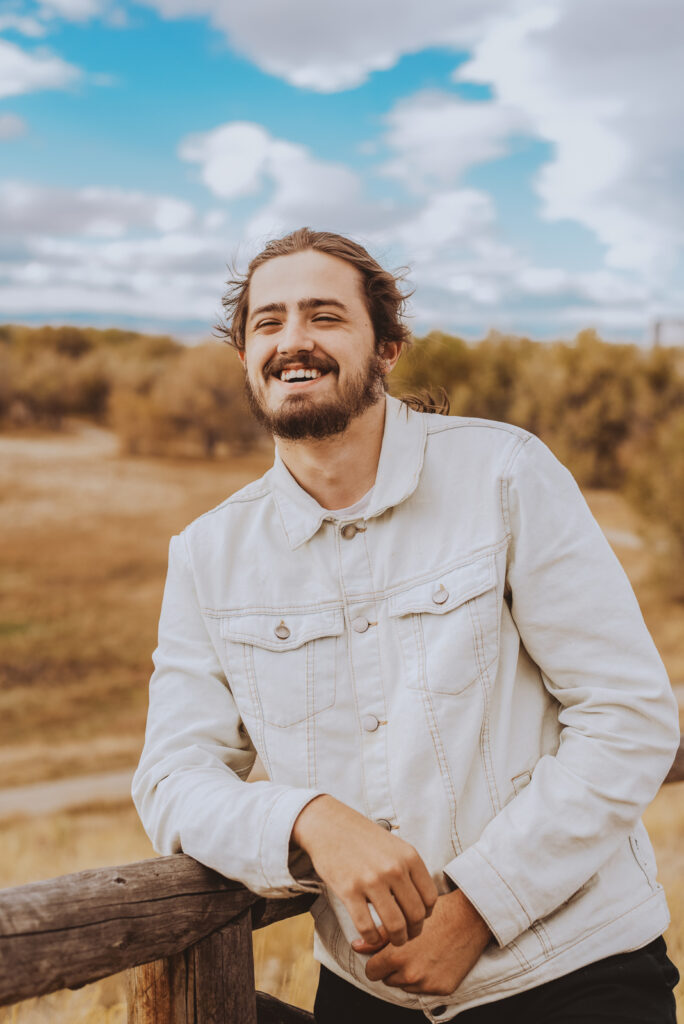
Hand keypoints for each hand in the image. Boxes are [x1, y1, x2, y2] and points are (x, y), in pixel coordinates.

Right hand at [291, 795, 437, 946]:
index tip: (418, 920)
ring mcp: (371, 880)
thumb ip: (409, 870)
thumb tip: (421, 905)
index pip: (430, 898)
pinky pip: (366, 926)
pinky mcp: (349, 891)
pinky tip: (369, 936)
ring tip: (393, 939)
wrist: (329, 825)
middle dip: (413, 932)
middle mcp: (394, 868)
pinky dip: (371, 938)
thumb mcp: (394, 846)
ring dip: (397, 939)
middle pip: (416, 915)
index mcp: (409, 857)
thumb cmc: (363, 838)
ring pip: (395, 925)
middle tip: (406, 936)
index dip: (426, 915)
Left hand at [352, 889, 491, 995]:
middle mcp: (410, 974)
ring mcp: (427, 984)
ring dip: (409, 974)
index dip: (376, 961)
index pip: (372, 972)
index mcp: (396, 956)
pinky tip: (434, 960)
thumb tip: (356, 946)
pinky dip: (427, 979)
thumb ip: (378, 937)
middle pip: (388, 979)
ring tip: (422, 953)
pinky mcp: (443, 990)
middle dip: (393, 967)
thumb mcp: (403, 919)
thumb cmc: (436, 913)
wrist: (470, 918)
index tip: (383, 953)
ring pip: (405, 986)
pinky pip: (425, 990)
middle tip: (407, 949)